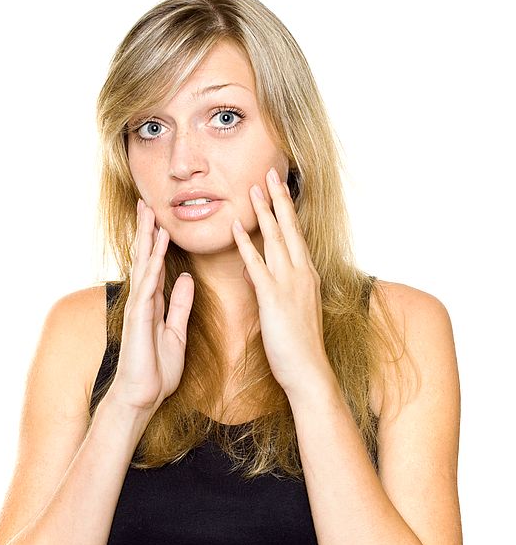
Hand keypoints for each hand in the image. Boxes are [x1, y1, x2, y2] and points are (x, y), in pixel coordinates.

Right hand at [106, 199, 194, 417]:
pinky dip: (151, 269)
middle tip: (147, 203)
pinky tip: (155, 252)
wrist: (142, 397)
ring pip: (142, 267)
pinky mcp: (138, 320)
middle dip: (146, 231)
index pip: (155, 266)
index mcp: (153, 304)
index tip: (161, 218)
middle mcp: (142, 301)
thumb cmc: (156, 370)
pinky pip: (146, 289)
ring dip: (146, 241)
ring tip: (149, 215)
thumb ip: (179, 306)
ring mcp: (138, 309)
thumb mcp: (176, 333)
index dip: (158, 242)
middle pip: (145, 259)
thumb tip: (185, 279)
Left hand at [231, 167, 332, 396]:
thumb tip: (253, 273)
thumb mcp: (285, 310)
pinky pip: (256, 266)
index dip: (286, 210)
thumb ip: (269, 287)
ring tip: (253, 189)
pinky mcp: (274, 298)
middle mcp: (301, 273)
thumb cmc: (298, 345)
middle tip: (269, 173)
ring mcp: (289, 284)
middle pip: (288, 228)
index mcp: (306, 275)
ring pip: (275, 240)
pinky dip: (245, 245)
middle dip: (278, 200)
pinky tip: (235, 228)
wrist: (308, 371)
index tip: (278, 188)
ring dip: (263, 213)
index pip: (295, 235)